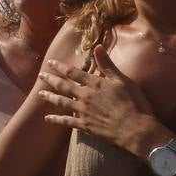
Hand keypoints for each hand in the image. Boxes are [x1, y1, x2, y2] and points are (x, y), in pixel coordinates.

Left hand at [38, 47, 167, 158]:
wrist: (135, 129)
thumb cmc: (134, 103)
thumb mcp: (122, 80)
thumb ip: (107, 64)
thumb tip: (97, 46)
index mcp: (94, 84)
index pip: (73, 72)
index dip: (61, 67)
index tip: (50, 62)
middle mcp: (85, 96)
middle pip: (63, 86)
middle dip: (51, 80)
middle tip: (40, 75)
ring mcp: (83, 112)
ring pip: (61, 102)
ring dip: (50, 97)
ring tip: (40, 93)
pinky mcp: (85, 126)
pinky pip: (66, 122)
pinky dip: (56, 120)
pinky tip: (47, 118)